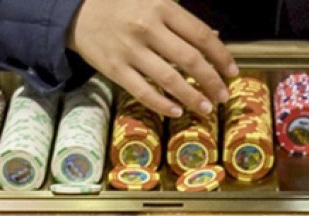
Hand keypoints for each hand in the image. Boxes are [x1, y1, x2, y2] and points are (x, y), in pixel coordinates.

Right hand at [68, 0, 236, 117]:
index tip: (232, 72)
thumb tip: (214, 37)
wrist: (77, 11)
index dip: (221, 56)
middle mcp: (147, 28)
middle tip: (222, 96)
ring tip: (205, 108)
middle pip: (189, 60)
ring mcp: (130, 50)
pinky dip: (162, 104)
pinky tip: (176, 111)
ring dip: (192, 97)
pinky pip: (143, 91)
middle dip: (211, 81)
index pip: (201, 35)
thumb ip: (181, 20)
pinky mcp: (114, 69)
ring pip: (169, 79)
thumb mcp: (153, 1)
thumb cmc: (121, 5)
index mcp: (162, 7)